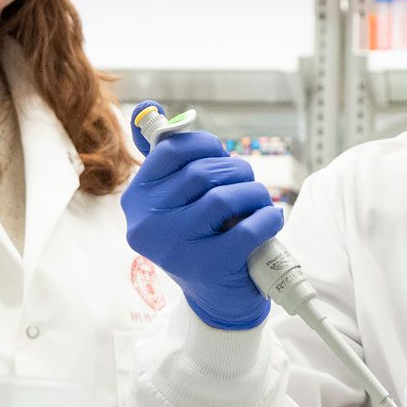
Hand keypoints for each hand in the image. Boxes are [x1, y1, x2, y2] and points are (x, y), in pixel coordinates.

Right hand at [122, 101, 283, 330]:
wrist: (217, 300)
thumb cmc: (200, 239)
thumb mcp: (176, 200)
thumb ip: (164, 156)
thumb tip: (147, 106)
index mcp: (137, 200)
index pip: (171, 150)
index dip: (205, 144)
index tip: (221, 155)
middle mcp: (148, 223)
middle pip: (203, 172)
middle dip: (236, 172)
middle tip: (246, 186)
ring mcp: (174, 247)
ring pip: (225, 196)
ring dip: (253, 194)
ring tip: (258, 203)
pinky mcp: (207, 266)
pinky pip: (247, 228)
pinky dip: (267, 218)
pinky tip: (269, 220)